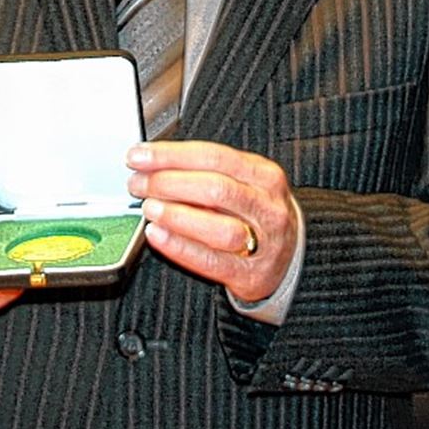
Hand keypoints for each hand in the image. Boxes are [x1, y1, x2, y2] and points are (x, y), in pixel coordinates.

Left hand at [127, 141, 297, 302]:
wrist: (290, 256)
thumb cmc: (257, 213)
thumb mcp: (245, 182)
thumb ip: (208, 172)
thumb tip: (154, 163)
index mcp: (264, 175)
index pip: (214, 157)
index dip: (172, 155)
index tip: (140, 155)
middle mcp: (266, 205)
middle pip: (216, 188)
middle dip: (169, 183)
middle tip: (138, 183)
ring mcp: (262, 241)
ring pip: (218, 227)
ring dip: (176, 215)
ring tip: (149, 207)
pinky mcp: (248, 273)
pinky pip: (210, 261)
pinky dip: (179, 247)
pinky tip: (157, 235)